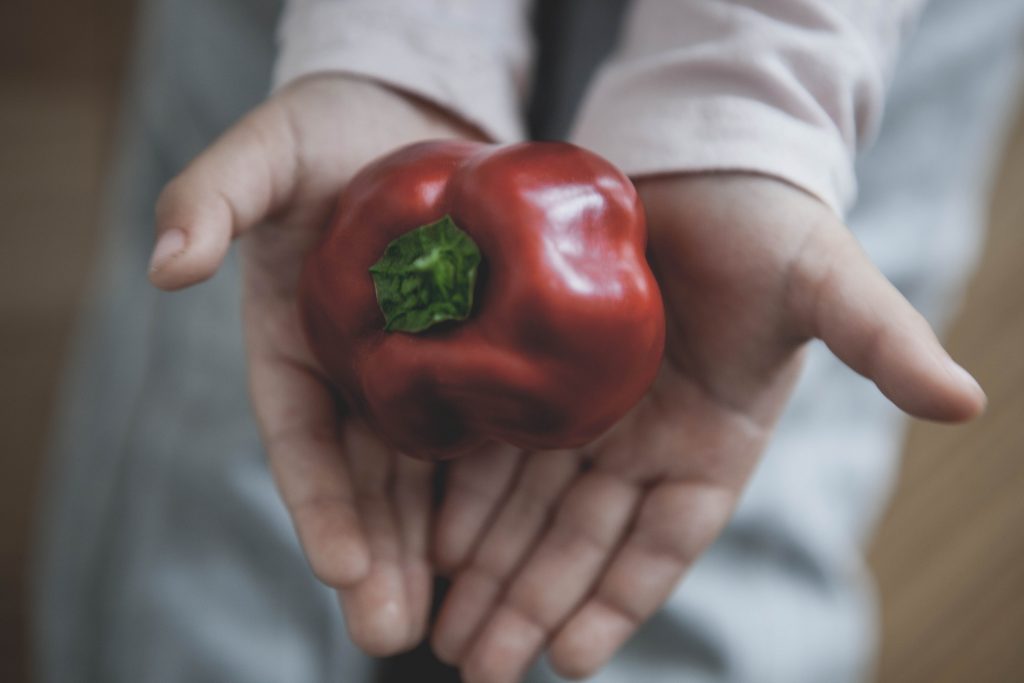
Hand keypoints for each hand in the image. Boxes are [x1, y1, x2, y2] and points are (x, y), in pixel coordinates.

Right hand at [149, 75, 481, 654]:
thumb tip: (165, 267)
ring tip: (448, 621)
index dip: (317, 501)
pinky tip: (508, 547)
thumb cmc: (327, 134)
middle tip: (391, 633)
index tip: (337, 565)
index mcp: (294, 347)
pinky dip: (490, 491)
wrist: (407, 123)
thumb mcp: (268, 149)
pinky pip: (484, 432)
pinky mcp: (475, 361)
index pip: (300, 438)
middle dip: (374, 556)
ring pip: (422, 477)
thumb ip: (213, 197)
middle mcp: (354, 378)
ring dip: (430, 550)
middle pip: (363, 481)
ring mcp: (416, 377)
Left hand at [429, 174, 985, 681]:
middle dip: (529, 603)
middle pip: (580, 541)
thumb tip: (966, 402)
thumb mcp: (827, 282)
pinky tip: (433, 537)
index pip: (661, 545)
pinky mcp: (539, 373)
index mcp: (713, 448)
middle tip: (477, 663)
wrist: (699, 166)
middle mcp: (645, 446)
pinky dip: (468, 493)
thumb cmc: (771, 225)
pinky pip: (498, 446)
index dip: (617, 601)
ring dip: (490, 567)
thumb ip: (881, 343)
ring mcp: (588, 415)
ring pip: (530, 508)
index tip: (569, 658)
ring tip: (443, 625)